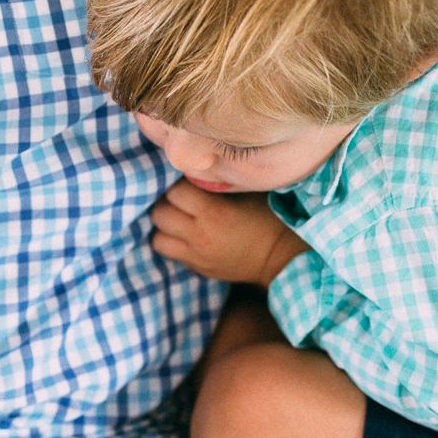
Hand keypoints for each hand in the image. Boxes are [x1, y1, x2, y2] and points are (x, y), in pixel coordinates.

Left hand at [150, 179, 309, 284]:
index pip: (174, 192)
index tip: (189, 183)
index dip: (179, 185)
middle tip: (180, 199)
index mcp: (214, 213)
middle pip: (160, 214)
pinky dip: (171, 241)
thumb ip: (219, 183)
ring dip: (164, 225)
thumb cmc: (268, 218)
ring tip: (178, 218)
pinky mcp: (197, 268)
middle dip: (166, 203)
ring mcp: (196, 255)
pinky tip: (184, 234)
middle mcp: (200, 236)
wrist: (280, 257)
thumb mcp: (247, 193)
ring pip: (157, 238)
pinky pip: (168, 253)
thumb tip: (194, 170)